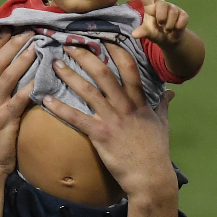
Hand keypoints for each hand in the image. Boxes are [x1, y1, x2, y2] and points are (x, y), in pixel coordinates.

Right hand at [0, 29, 34, 216]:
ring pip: (5, 77)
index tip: (12, 26)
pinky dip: (28, 89)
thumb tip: (21, 73)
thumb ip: (3, 92)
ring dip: (20, 60)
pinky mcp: (4, 121)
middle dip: (12, 44)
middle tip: (28, 30)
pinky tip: (40, 81)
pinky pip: (17, 101)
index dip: (0, 42)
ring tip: (34, 47)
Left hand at [44, 44, 180, 216]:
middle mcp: (125, 106)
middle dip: (85, 56)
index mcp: (140, 101)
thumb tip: (170, 92)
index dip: (115, 50)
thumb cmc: (156, 151)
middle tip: (69, 44)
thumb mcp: (162, 124)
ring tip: (54, 63)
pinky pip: (76, 118)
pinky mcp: (100, 135)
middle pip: (103, 73)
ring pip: (87, 91)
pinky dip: (59, 108)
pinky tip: (45, 98)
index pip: (128, 68)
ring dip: (69, 75)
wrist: (150, 177)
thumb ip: (163, 105)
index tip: (102, 38)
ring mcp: (112, 119)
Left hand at [131, 0, 188, 46]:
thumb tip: (134, 35)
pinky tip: (176, 29)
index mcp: (150, 8)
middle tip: (160, 25)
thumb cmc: (156, 33)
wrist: (170, 40)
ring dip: (169, 25)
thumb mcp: (149, 33)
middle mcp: (162, 5)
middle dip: (161, 16)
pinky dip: (178, 26)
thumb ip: (142, 32)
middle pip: (162, 4)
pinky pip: (182, 18)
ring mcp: (173, 8)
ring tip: (167, 30)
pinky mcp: (183, 14)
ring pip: (173, 13)